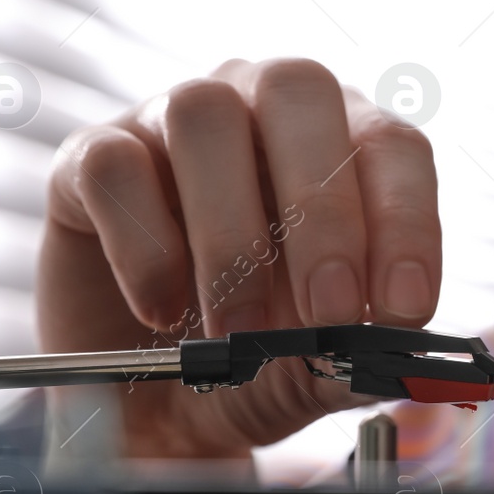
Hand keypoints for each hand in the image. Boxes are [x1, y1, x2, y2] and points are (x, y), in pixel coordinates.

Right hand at [38, 59, 440, 458]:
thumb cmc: (256, 361)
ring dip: (230, 233)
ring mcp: (168, 120)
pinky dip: (143, 245)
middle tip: (329, 313)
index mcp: (339, 141)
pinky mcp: (86, 159)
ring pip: (201, 113)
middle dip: (324, 209)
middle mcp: (258, 107)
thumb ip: (360, 355)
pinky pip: (112, 165)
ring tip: (236, 329)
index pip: (390, 144)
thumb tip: (396, 355)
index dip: (406, 220)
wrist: (152, 403)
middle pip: (297, 89)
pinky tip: (160, 310)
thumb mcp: (320, 366)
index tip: (407, 308)